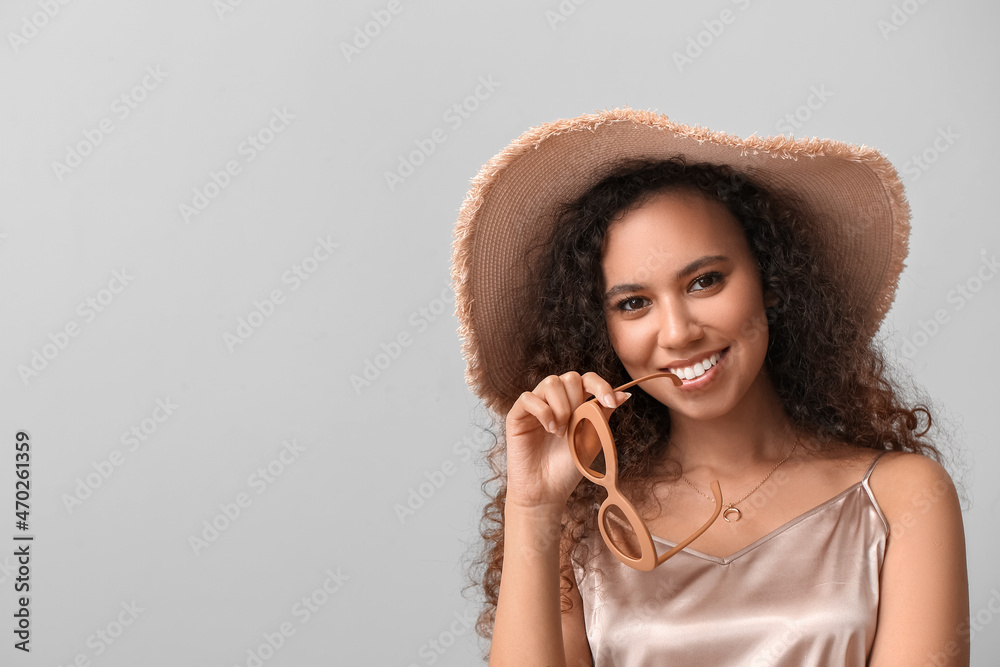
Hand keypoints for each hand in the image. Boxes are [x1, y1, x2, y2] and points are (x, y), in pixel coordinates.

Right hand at [504, 371, 630, 512]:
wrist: (547, 491)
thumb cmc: (569, 467)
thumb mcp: (593, 438)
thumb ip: (603, 414)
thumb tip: (623, 395)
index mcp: (575, 403)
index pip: (588, 379)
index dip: (601, 385)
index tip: (610, 402)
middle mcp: (555, 401)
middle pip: (569, 377)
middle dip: (577, 400)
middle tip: (574, 427)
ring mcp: (535, 406)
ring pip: (550, 382)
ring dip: (561, 407)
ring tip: (561, 432)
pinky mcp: (517, 415)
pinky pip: (528, 398)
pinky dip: (542, 411)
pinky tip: (549, 429)